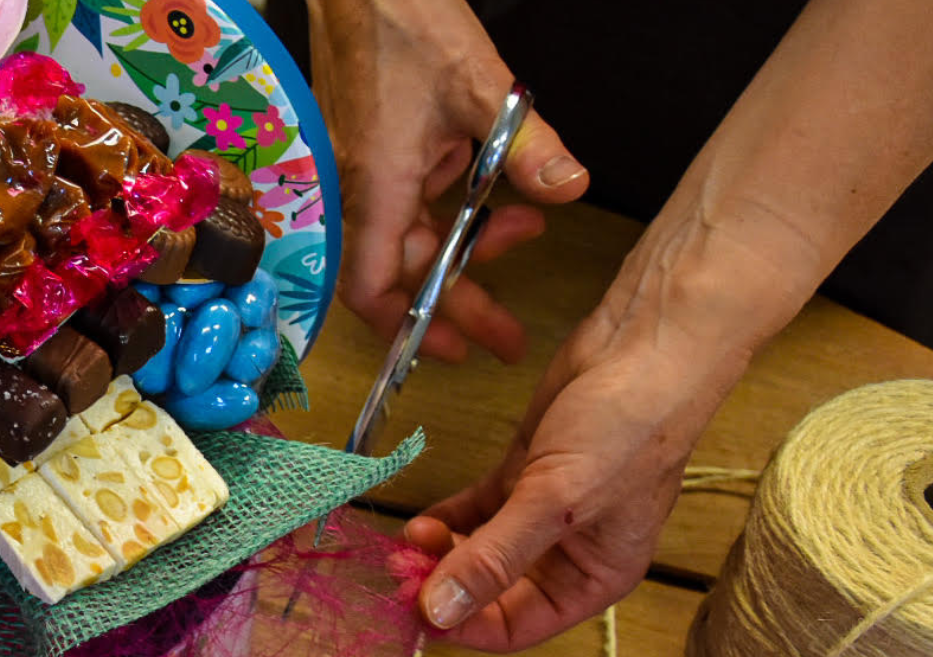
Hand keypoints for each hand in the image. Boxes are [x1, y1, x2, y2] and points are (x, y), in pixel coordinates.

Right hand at [310, 0, 589, 363]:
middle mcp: (361, 189)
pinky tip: (493, 192)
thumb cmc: (402, 24)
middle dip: (459, 300)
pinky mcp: (375, 152)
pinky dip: (452, 208)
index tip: (449, 349)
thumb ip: (528, 147)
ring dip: (465, 246)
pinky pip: (411, 201)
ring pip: (411, 236)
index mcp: (376, 185)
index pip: (373, 287)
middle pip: (404, 272)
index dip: (406, 328)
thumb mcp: (480, 87)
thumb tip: (572, 190)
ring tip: (524, 234)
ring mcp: (365, 172)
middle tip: (507, 333)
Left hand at [401, 275, 753, 650]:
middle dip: (444, 584)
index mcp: (594, 578)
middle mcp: (567, 554)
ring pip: (478, 549)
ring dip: (440, 550)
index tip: (413, 612)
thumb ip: (495, 558)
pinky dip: (447, 518)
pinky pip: (476, 510)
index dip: (464, 626)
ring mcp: (542, 511)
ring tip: (407, 538)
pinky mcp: (523, 471)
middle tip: (397, 570)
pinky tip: (420, 519)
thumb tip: (440, 612)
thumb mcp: (556, 501)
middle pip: (491, 592)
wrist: (646, 346)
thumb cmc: (627, 429)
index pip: (517, 627)